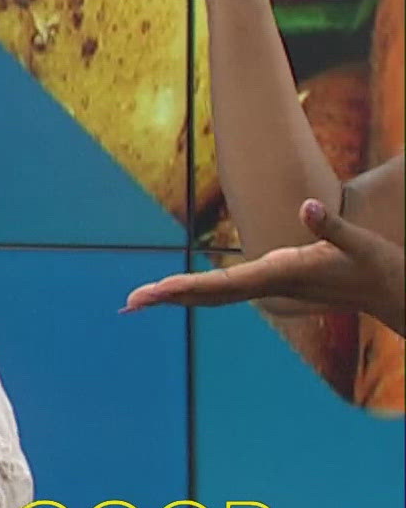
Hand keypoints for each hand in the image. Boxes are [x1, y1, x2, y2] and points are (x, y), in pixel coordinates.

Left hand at [124, 199, 405, 335]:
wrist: (395, 295)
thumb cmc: (379, 267)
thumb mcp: (360, 243)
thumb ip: (332, 225)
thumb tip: (308, 205)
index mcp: (283, 276)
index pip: (225, 284)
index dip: (188, 287)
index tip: (155, 292)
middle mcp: (271, 286)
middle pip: (211, 294)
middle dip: (170, 297)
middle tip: (129, 302)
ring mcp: (271, 287)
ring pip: (215, 295)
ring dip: (177, 297)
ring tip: (138, 301)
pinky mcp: (276, 282)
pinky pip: (227, 290)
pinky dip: (198, 290)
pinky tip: (176, 293)